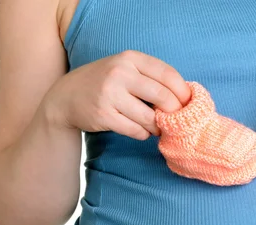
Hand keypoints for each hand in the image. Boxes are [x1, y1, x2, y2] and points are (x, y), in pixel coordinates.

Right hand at [43, 50, 190, 139]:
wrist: (66, 97)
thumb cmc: (106, 84)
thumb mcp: (125, 70)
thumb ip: (151, 78)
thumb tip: (185, 97)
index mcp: (130, 59)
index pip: (168, 74)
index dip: (183, 92)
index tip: (188, 103)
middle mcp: (120, 73)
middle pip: (163, 97)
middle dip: (174, 112)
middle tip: (175, 119)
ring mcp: (110, 94)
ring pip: (150, 118)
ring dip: (157, 126)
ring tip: (155, 126)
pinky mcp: (103, 115)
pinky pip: (136, 131)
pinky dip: (143, 134)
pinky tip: (139, 130)